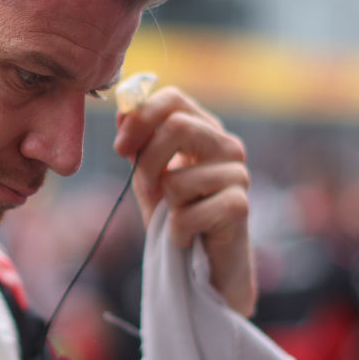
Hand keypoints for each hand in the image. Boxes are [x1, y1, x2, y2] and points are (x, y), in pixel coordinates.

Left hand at [113, 87, 255, 315]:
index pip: (173, 98)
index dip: (140, 117)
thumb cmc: (176, 211)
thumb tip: (124, 108)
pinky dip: (176, 230)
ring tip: (177, 215)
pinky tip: (187, 234)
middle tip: (145, 188)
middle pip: (178, 126)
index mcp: (204, 128)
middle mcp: (226, 145)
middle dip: (147, 161)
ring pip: (177, 178)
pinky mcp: (239, 207)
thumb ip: (137, 141)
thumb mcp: (148, 172)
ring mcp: (238, 174)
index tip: (119, 146)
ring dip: (164, 204)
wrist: (204, 261)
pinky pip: (187, 213)